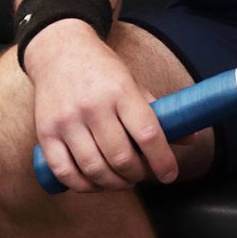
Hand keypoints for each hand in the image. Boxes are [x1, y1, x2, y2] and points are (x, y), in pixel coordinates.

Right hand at [24, 20, 178, 192]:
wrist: (60, 52)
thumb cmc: (103, 71)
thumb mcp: (134, 84)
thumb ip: (158, 113)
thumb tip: (191, 139)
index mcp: (122, 91)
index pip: (147, 133)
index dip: (162, 159)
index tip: (171, 174)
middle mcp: (94, 106)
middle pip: (121, 157)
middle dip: (138, 174)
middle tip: (143, 174)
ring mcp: (67, 121)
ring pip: (94, 168)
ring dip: (114, 184)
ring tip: (123, 180)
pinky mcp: (46, 133)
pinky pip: (64, 172)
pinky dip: (83, 186)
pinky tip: (96, 183)